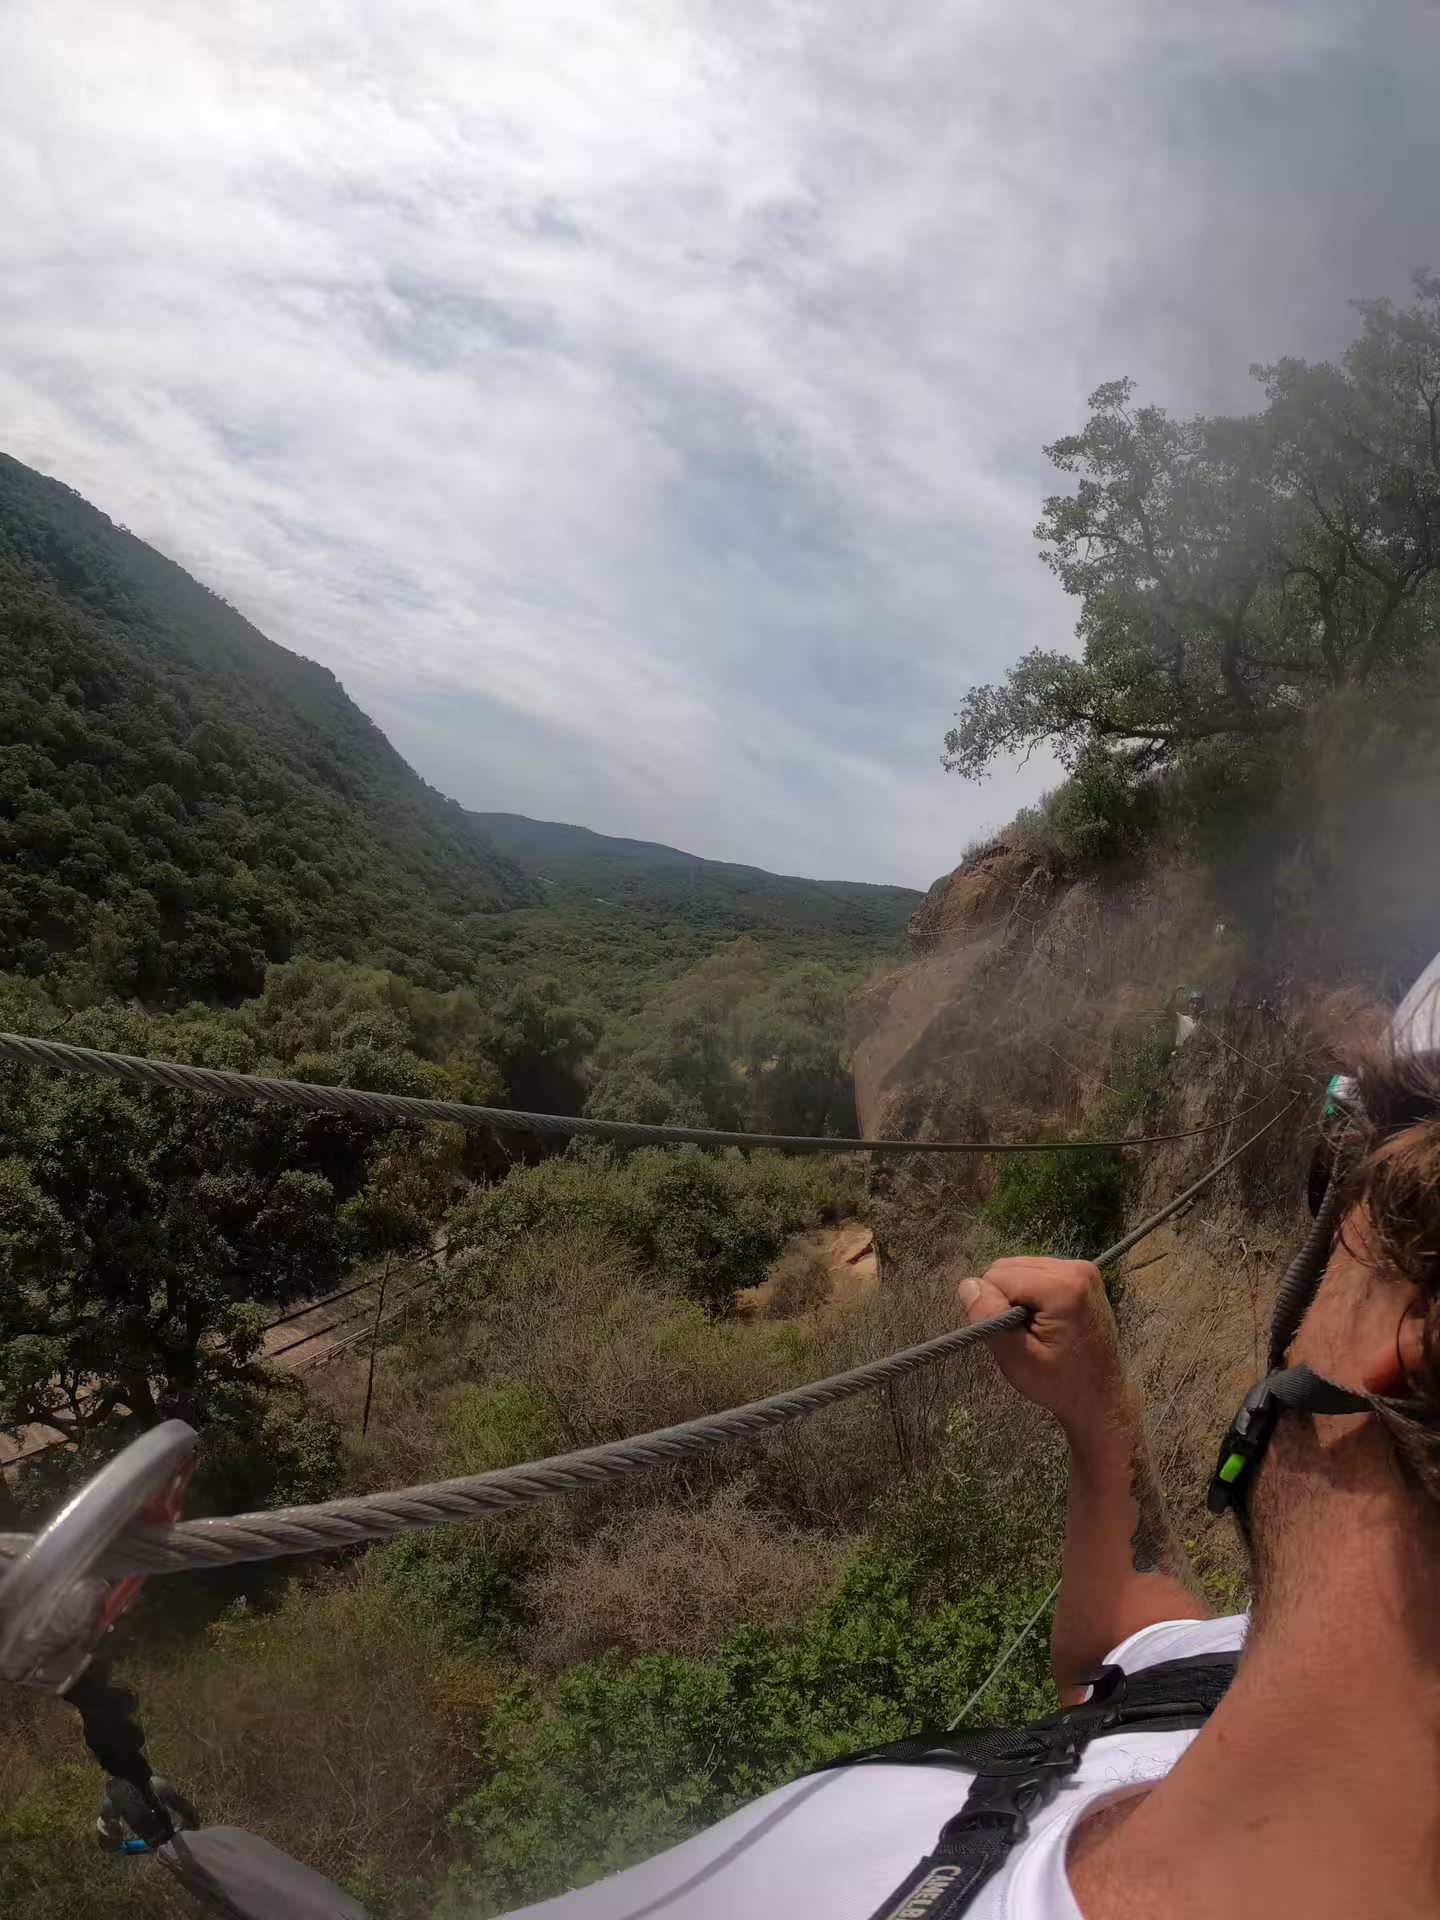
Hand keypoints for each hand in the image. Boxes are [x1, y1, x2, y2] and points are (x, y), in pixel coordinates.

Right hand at [957, 1256, 1126, 1440]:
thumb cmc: (1060, 1384)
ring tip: (1035, 1329)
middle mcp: (1076, 1268)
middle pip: (1007, 1267)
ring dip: (1016, 1296)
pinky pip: (1034, 1272)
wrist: (1100, 1397)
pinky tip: (1045, 1319)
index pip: (997, 1277)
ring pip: (1018, 1268)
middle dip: (1004, 1299)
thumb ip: (990, 1319)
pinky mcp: (1081, 1273)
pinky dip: (1030, 1293)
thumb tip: (967, 1286)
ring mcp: (1082, 1268)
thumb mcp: (1017, 1359)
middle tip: (1024, 1335)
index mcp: (1063, 1287)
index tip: (1016, 1337)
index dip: (994, 1308)